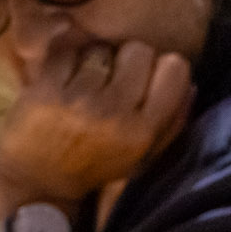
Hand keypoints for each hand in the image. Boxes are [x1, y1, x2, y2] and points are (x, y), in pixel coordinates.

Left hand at [0, 38, 192, 206]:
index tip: (150, 78)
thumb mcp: (141, 156)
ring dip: (96, 60)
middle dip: (128, 60)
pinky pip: (68, 51)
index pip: (174, 69)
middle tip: (116, 77)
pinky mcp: (46, 87)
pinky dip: (68, 61)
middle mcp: (114, 112)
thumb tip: (191, 85)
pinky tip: (65, 79)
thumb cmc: (95, 169)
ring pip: (101, 48)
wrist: (38, 182)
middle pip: (138, 50)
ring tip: (88, 81)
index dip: (163, 68)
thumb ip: (170, 123)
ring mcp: (79, 98)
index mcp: (142, 131)